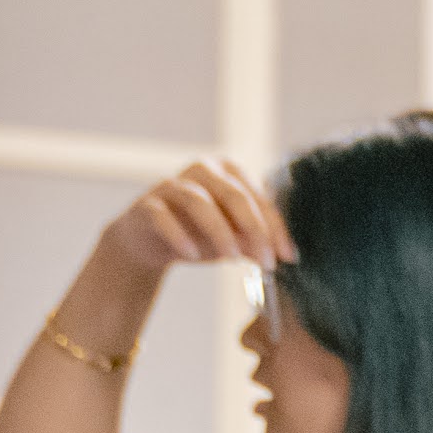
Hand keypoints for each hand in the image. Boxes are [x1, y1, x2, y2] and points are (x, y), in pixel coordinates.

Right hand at [96, 157, 284, 278]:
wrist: (149, 243)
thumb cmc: (198, 234)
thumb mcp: (234, 239)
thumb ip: (256, 242)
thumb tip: (283, 253)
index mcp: (228, 171)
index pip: (259, 197)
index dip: (276, 228)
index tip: (287, 256)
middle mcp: (201, 170)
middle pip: (233, 195)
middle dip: (255, 230)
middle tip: (266, 262)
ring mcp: (170, 184)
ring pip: (199, 202)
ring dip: (220, 232)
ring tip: (232, 258)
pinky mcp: (146, 203)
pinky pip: (163, 216)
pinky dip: (179, 235)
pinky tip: (192, 255)